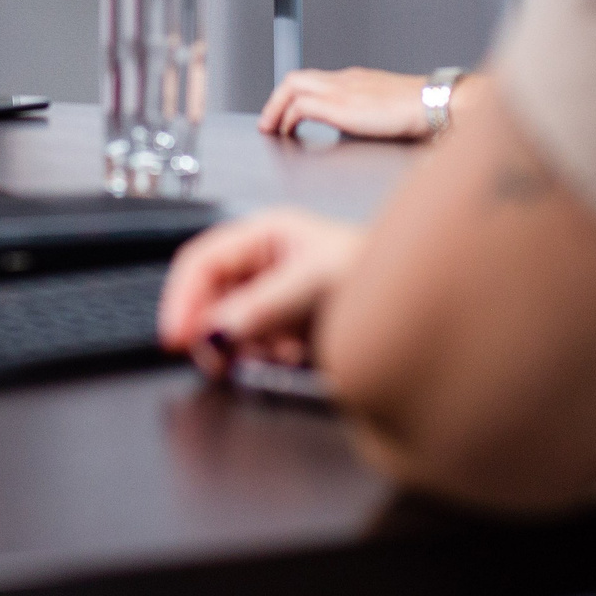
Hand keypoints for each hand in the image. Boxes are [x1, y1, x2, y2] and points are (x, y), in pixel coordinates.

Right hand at [157, 208, 362, 376]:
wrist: (419, 304)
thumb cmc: (377, 272)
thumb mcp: (314, 282)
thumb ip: (262, 306)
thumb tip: (215, 331)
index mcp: (263, 235)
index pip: (201, 262)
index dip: (182, 298)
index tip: (176, 336)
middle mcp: (261, 266)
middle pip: (209, 300)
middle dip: (214, 330)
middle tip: (219, 359)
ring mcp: (271, 300)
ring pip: (228, 331)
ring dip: (245, 348)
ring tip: (279, 351)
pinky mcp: (283, 332)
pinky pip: (252, 351)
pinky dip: (264, 360)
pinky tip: (292, 357)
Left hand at [260, 67, 466, 140]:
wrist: (433, 103)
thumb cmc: (419, 109)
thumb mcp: (386, 107)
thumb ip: (367, 113)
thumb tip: (358, 127)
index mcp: (355, 79)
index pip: (313, 79)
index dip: (293, 96)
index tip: (284, 113)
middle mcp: (344, 80)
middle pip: (296, 78)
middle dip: (276, 101)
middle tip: (269, 122)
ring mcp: (341, 90)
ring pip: (293, 85)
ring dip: (276, 108)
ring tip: (272, 128)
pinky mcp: (341, 106)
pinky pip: (303, 105)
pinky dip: (289, 117)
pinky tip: (289, 132)